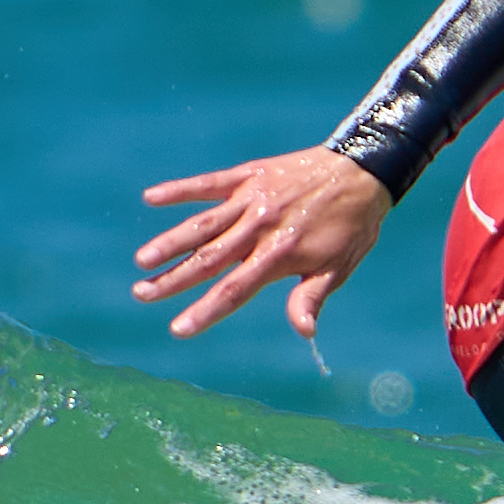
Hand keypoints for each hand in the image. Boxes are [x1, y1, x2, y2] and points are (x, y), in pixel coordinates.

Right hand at [133, 148, 392, 340]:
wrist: (363, 171)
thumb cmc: (351, 226)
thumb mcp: (338, 267)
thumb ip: (311, 298)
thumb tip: (304, 332)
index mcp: (279, 255)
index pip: (234, 290)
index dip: (204, 312)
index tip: (178, 329)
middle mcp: (259, 228)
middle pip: (208, 259)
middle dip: (172, 280)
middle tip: (141, 294)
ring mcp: (251, 200)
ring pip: (202, 225)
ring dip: (170, 242)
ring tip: (143, 260)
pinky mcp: (248, 175)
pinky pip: (208, 184)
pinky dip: (180, 190)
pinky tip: (151, 198)